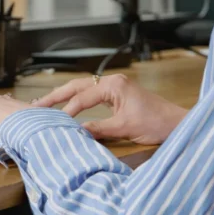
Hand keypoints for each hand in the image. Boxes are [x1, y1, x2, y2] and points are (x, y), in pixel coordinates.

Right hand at [33, 74, 186, 144]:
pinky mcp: (118, 95)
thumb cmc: (156, 122)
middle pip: (78, 86)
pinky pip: (92, 95)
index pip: (82, 98)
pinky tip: (67, 107)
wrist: (177, 123)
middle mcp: (113, 82)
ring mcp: (115, 87)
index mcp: (114, 85)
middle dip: (57, 96)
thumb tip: (77, 132)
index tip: (53, 122)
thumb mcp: (125, 128)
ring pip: (83, 89)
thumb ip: (99, 129)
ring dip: (65, 96)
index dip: (67, 111)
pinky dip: (77, 100)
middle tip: (36, 105)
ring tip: (45, 104)